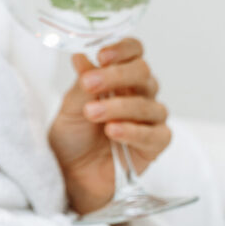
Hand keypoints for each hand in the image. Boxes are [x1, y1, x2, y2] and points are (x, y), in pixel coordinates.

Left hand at [49, 38, 170, 214]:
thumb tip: (82, 57)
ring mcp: (150, 119)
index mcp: (119, 78)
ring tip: (92, 114)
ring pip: (147, 103)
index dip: (123, 49)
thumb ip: (82, 84)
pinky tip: (113, 132)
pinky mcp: (155, 145)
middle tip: (89, 85)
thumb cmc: (72, 138)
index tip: (102, 55)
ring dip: (117, 107)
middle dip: (115, 76)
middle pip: (143, 73)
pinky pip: (155, 133)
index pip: (134, 52)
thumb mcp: (70, 108)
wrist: (71, 176)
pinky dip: (133, 131)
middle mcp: (139, 94)